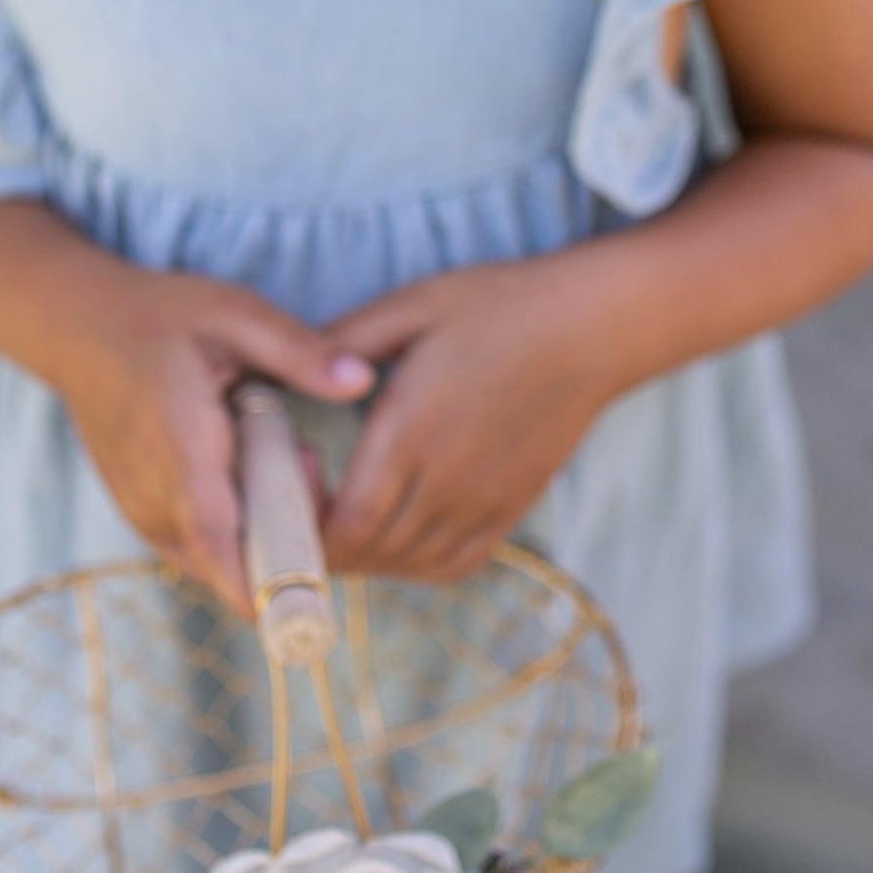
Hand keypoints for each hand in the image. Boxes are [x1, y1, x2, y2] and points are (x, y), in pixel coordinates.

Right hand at [57, 271, 374, 618]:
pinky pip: (198, 551)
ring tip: (277, 455)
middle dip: (286, 538)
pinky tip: (245, 468)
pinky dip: (232, 529)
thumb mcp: (237, 315)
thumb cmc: (162, 317)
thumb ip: (300, 352)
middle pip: (232, 566)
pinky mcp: (139, 517)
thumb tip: (363, 380)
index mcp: (182, 449)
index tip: (315, 555)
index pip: (223, 549)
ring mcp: (140, 514)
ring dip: (259, 534)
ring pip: (216, 565)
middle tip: (307, 462)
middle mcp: (154, 497)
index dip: (273, 576)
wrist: (77, 327)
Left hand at [317, 255, 615, 582]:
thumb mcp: (410, 306)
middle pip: (370, 555)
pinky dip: (414, 562)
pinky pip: (452, 563)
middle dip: (324, 540)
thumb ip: (342, 343)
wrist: (591, 327)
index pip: (347, 525)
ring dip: (367, 553)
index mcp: (412, 434)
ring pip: (408, 566)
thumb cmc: (497, 306)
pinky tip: (400, 526)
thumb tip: (282, 370)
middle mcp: (448, 483)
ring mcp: (484, 503)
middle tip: (307, 493)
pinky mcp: (511, 510)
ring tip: (347, 507)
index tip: (296, 477)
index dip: (305, 525)